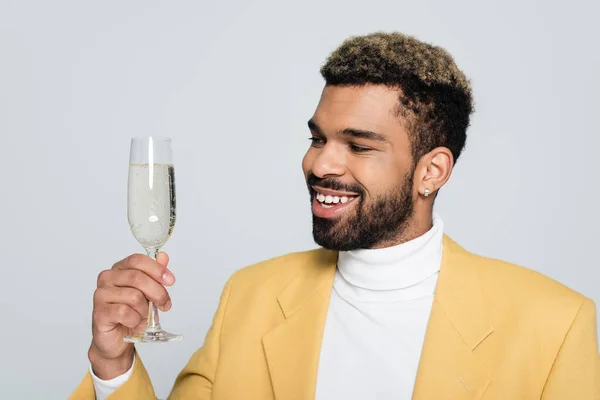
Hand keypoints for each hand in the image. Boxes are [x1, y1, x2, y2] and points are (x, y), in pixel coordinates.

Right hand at [88, 252, 174, 379]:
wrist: (117, 339)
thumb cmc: (132, 314)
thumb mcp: (148, 293)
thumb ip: (155, 274)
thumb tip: (163, 256)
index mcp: (119, 269)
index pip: (137, 260)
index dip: (156, 269)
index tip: (170, 280)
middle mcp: (107, 278)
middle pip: (137, 278)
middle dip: (157, 292)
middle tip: (165, 304)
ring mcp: (101, 295)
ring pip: (134, 296)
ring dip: (145, 310)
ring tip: (143, 316)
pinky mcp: (99, 312)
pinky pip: (125, 312)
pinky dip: (135, 320)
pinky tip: (132, 322)